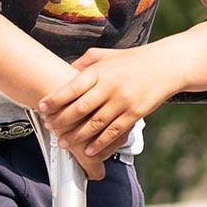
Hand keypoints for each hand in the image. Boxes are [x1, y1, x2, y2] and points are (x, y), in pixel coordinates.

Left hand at [38, 45, 181, 160]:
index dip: (55, 99)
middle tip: (48, 127)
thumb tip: (62, 72)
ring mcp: (123, 101)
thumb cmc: (131, 61)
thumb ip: (84, 63)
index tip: (41, 107)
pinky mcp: (135, 113)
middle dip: (62, 120)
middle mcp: (110, 86)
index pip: (72, 86)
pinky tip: (88, 150)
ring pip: (95, 123)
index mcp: (100, 71)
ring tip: (63, 143)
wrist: (166, 66)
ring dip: (77, 135)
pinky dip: (100, 143)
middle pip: (81, 108)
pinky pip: (114, 131)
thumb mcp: (106, 56)